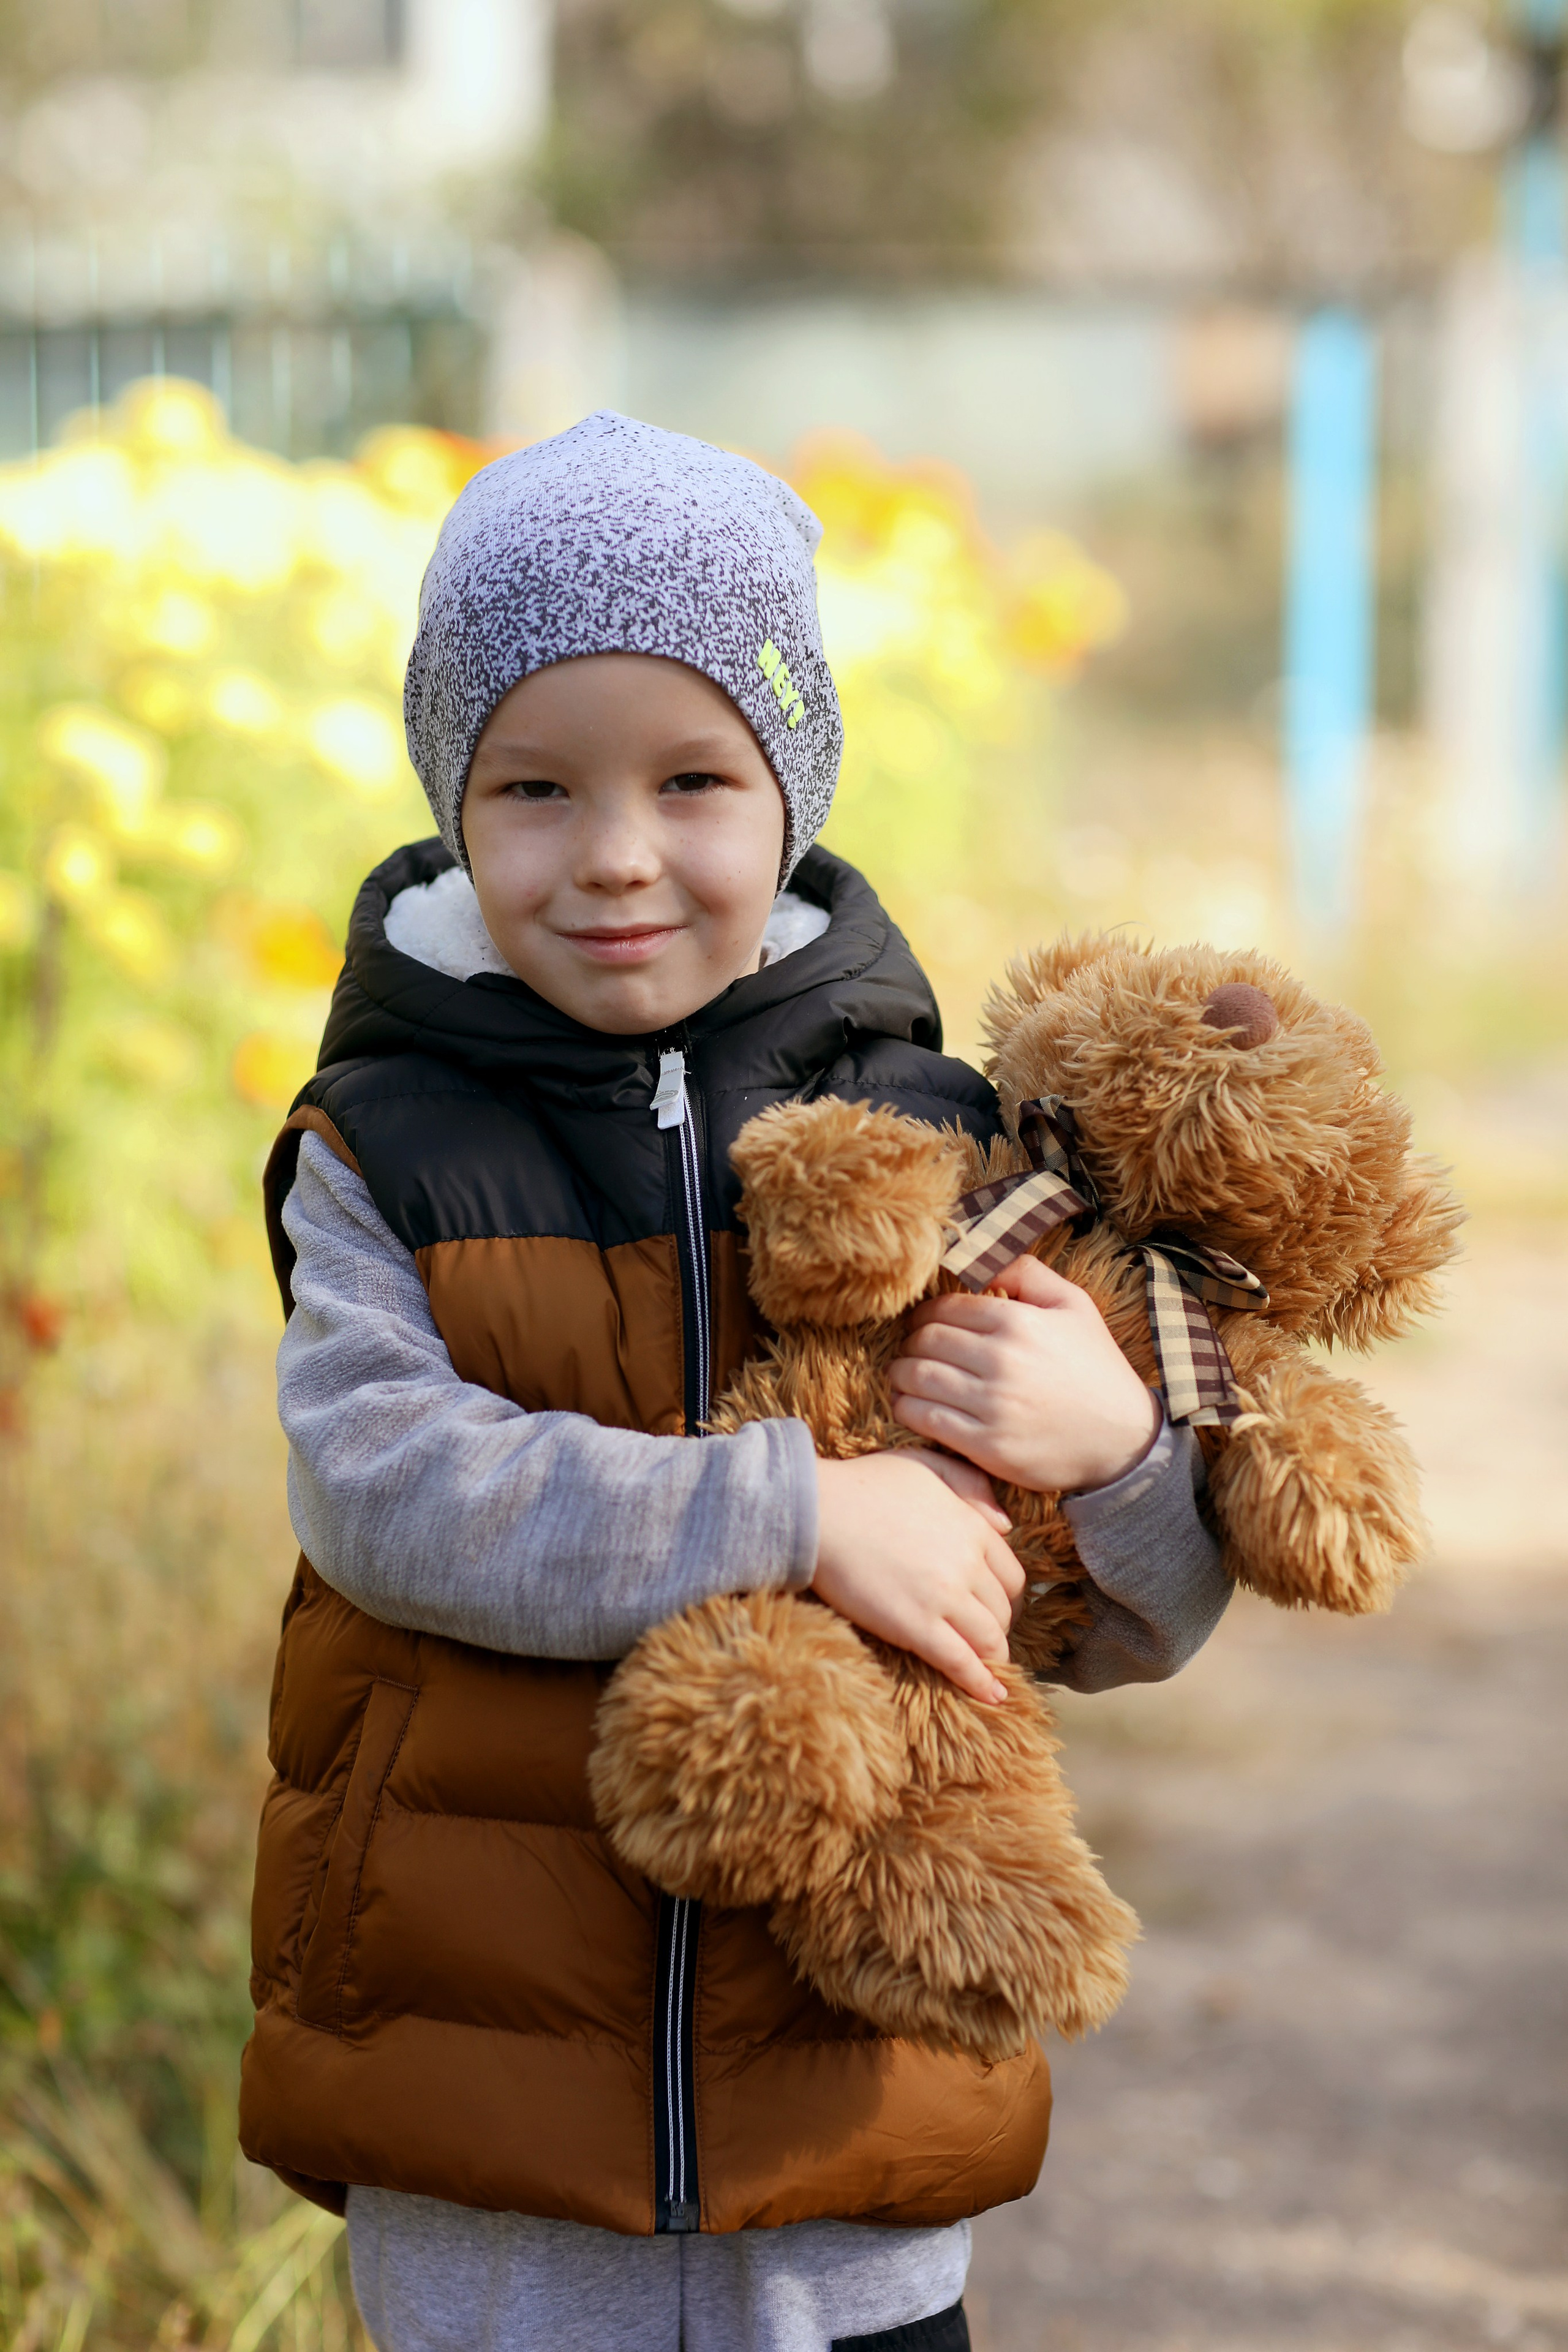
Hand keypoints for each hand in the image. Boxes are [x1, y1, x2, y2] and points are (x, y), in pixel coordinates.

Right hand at [812, 1452, 1023, 1703]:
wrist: (819, 1511)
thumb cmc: (864, 1484)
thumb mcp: (926, 1463)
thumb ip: (971, 1484)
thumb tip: (1005, 1524)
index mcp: (973, 1527)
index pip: (1012, 1576)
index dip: (1008, 1599)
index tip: (997, 1609)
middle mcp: (968, 1564)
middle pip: (1002, 1611)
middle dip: (999, 1629)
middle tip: (986, 1640)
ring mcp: (944, 1598)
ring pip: (989, 1640)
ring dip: (991, 1657)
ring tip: (986, 1669)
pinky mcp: (917, 1627)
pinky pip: (961, 1663)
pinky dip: (980, 1683)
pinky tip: (991, 1697)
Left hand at [889, 1255, 1161, 1494]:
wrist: (1124, 1439)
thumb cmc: (1095, 1367)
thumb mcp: (1074, 1306)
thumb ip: (1028, 1272)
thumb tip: (982, 1257)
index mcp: (1017, 1322)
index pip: (944, 1309)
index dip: (924, 1314)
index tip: (922, 1323)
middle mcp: (1001, 1360)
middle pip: (926, 1341)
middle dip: (910, 1343)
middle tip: (911, 1349)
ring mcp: (992, 1405)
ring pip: (917, 1378)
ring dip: (900, 1374)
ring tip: (902, 1375)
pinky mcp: (986, 1445)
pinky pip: (925, 1419)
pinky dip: (907, 1408)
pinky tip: (909, 1404)